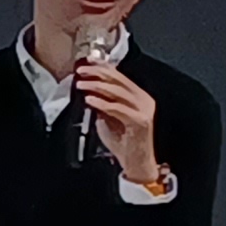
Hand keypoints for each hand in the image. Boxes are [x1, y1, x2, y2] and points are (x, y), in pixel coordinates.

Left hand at [72, 60, 161, 184]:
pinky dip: (102, 103)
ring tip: (81, 85)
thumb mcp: (107, 118)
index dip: (103, 68)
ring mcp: (144, 110)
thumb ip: (101, 103)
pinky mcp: (141, 121)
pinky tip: (90, 100)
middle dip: (98, 74)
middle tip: (81, 71)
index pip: (120, 77)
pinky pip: (119, 108)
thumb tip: (87, 89)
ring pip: (119, 92)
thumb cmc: (122, 142)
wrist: (136, 163)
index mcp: (138, 96)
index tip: (87, 63)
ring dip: (97, 87)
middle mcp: (143, 100)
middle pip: (119, 81)